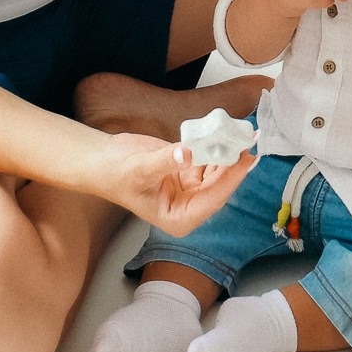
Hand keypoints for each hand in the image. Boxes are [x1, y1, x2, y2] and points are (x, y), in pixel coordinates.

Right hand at [94, 134, 253, 235]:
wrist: (103, 160)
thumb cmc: (114, 175)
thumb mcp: (140, 169)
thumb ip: (166, 162)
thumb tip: (187, 153)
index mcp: (178, 219)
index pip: (211, 199)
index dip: (230, 180)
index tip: (245, 160)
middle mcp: (188, 206)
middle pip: (219, 185)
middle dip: (234, 164)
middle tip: (249, 142)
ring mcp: (190, 188)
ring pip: (217, 171)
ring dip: (228, 153)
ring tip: (243, 134)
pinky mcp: (189, 170)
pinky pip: (208, 158)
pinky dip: (216, 145)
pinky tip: (227, 132)